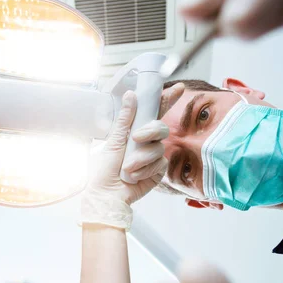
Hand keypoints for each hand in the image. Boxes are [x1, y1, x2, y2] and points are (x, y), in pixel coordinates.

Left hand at [80, 83, 182, 229]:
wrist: (107, 194)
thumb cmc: (104, 170)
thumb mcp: (113, 141)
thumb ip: (125, 120)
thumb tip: (131, 95)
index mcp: (134, 131)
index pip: (153, 112)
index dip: (167, 99)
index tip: (178, 88)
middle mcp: (146, 142)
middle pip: (161, 127)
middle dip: (150, 131)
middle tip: (136, 138)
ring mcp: (153, 155)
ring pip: (159, 146)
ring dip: (141, 157)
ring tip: (127, 167)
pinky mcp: (158, 170)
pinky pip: (159, 162)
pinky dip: (145, 169)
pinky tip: (134, 175)